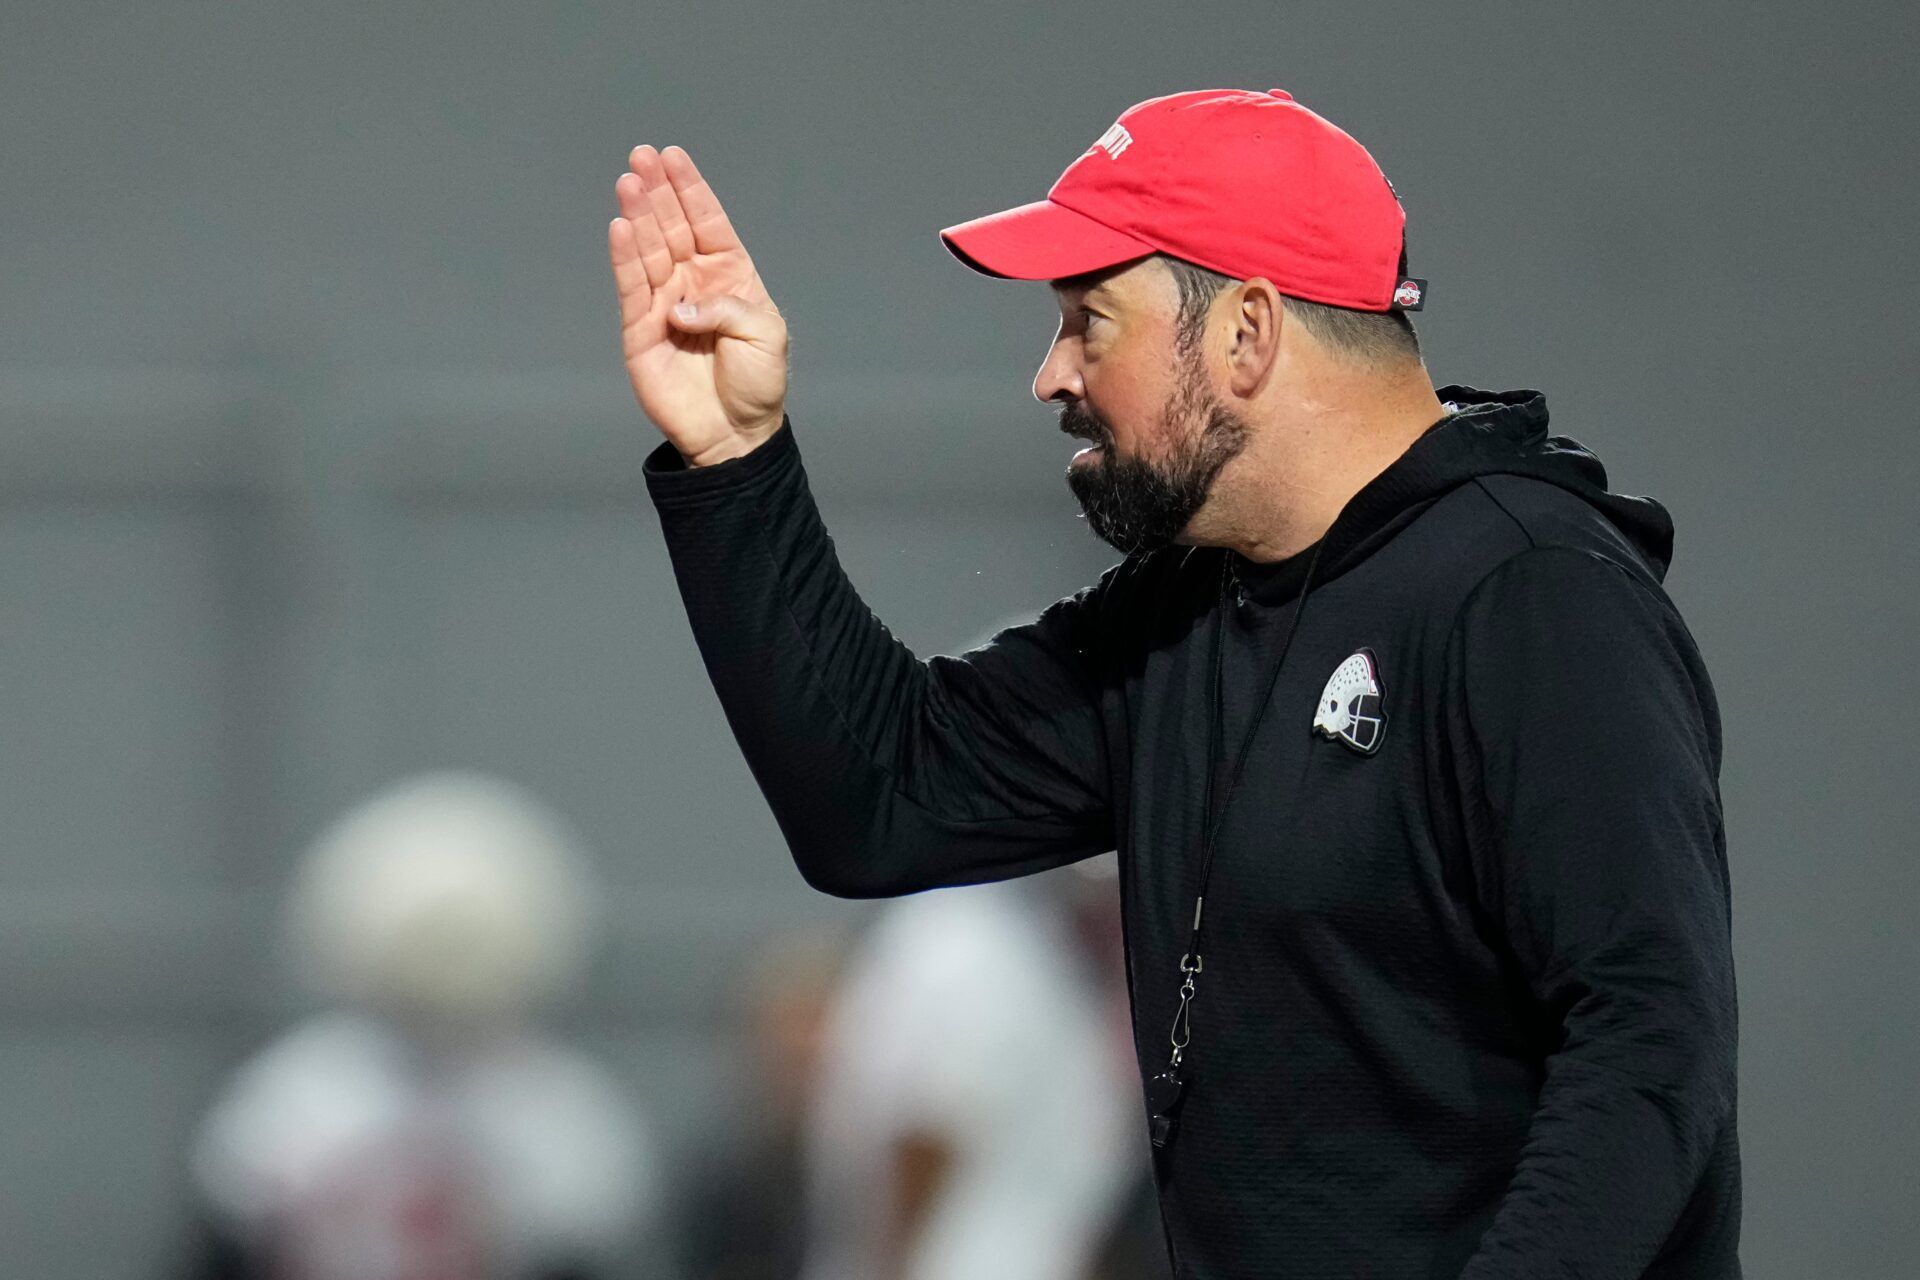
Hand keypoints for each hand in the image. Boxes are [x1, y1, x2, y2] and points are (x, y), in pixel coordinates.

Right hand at [609, 146, 788, 466]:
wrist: (735, 433)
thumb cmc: (757, 384)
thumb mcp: (764, 336)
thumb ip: (727, 309)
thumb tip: (681, 305)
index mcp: (730, 276)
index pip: (707, 222)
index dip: (690, 189)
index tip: (672, 156)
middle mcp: (694, 283)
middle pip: (672, 227)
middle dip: (657, 191)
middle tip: (641, 157)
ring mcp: (665, 304)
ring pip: (649, 251)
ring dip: (639, 216)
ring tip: (628, 183)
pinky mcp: (641, 330)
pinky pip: (631, 288)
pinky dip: (624, 258)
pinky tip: (620, 228)